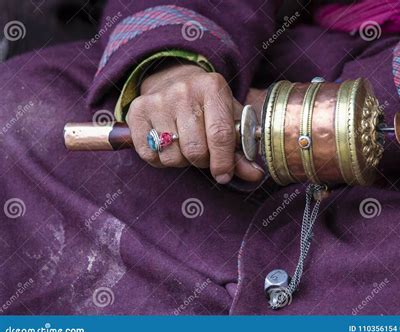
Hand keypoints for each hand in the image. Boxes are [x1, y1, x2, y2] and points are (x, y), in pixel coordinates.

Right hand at [126, 62, 263, 183]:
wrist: (173, 80)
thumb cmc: (207, 105)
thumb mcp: (229, 118)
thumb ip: (241, 148)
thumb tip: (255, 175)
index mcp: (212, 87)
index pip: (220, 134)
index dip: (224, 162)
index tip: (224, 175)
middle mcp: (183, 90)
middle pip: (195, 149)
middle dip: (203, 161)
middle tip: (204, 154)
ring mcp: (157, 100)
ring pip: (172, 156)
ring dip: (182, 161)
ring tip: (185, 147)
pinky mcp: (136, 111)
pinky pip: (149, 155)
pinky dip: (160, 160)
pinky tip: (167, 146)